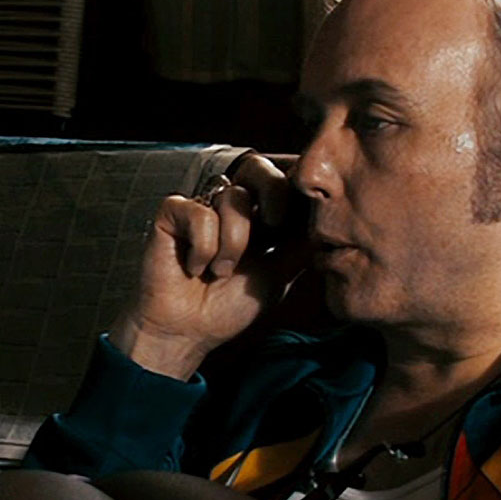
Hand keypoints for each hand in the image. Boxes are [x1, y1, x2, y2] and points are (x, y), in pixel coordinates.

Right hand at [111, 154, 309, 379]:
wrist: (187, 332)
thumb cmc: (227, 308)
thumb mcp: (277, 277)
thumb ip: (298, 248)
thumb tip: (328, 224)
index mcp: (257, 218)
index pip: (281, 185)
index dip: (294, 193)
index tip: (296, 222)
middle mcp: (230, 206)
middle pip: (257, 167)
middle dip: (273, 191)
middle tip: (272, 223)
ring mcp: (201, 206)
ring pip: (232, 199)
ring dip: (232, 245)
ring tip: (220, 272)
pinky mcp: (173, 214)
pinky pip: (199, 215)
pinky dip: (202, 249)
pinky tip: (194, 267)